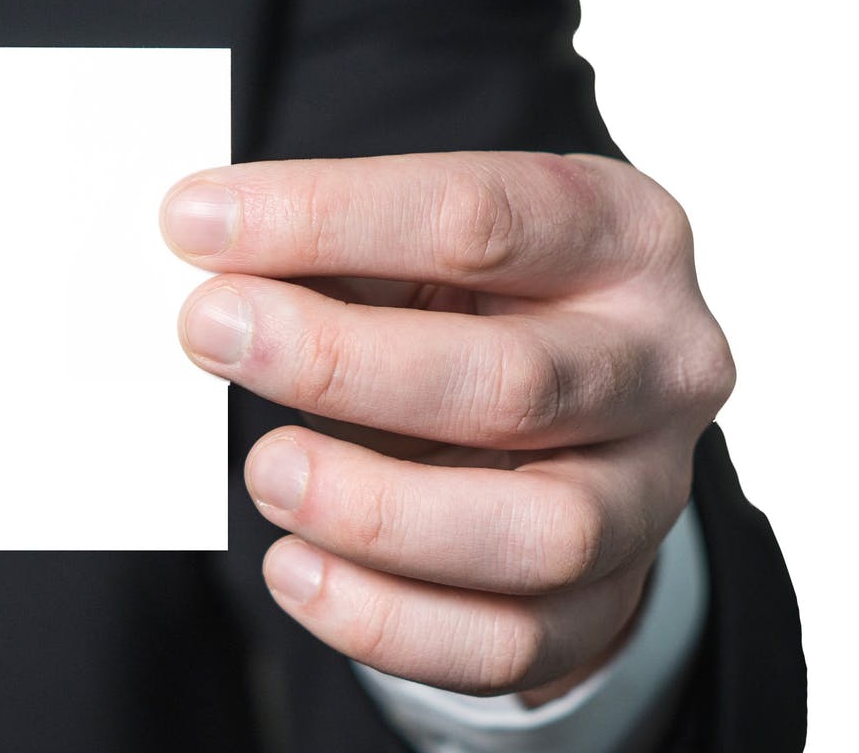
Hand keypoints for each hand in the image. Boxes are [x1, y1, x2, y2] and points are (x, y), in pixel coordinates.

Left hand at [162, 152, 732, 699]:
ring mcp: (648, 496)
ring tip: (266, 473)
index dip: (326, 217)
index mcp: (627, 234)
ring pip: (540, 534)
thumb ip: (330, 248)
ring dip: (376, 510)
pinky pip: (507, 642)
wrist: (569, 423)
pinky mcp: (604, 605)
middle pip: (516, 382)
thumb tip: (202, 259)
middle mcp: (665, 365)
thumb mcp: (421, 248)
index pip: (481, 217)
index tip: (193, 223)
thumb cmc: (474, 311)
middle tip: (210, 334)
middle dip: (340, 362)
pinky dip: (385, 619)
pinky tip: (295, 568)